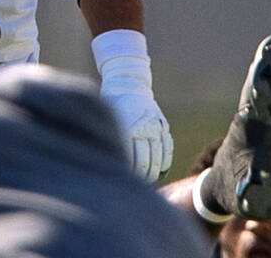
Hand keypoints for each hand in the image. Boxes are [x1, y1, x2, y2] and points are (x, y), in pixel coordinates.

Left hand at [99, 55, 173, 181]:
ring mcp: (155, 127)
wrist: (128, 83)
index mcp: (127, 127)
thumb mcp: (106, 118)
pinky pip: (168, 150)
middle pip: (145, 162)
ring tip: (145, 182)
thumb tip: (102, 163)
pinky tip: (157, 170)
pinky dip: (164, 163)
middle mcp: (143, 127)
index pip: (130, 159)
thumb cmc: (110, 104)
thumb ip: (106, 137)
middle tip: (134, 187)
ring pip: (158, 158)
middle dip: (140, 178)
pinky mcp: (163, 126)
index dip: (127, 174)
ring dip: (152, 173)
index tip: (122, 183)